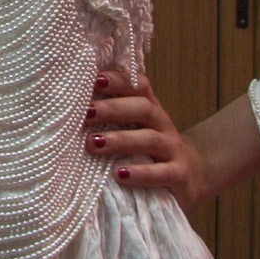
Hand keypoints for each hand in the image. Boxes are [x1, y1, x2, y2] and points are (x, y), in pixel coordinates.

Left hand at [85, 74, 259, 210]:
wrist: (189, 177)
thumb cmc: (148, 151)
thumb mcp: (133, 130)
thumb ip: (111, 118)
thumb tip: (70, 106)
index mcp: (151, 110)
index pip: (139, 87)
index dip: (118, 81)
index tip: (94, 80)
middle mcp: (163, 125)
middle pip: (143, 109)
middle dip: (112, 109)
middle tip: (85, 114)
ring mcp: (173, 150)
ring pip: (150, 139)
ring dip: (120, 140)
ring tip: (93, 143)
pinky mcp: (179, 176)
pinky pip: (162, 173)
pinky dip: (141, 173)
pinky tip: (120, 174)